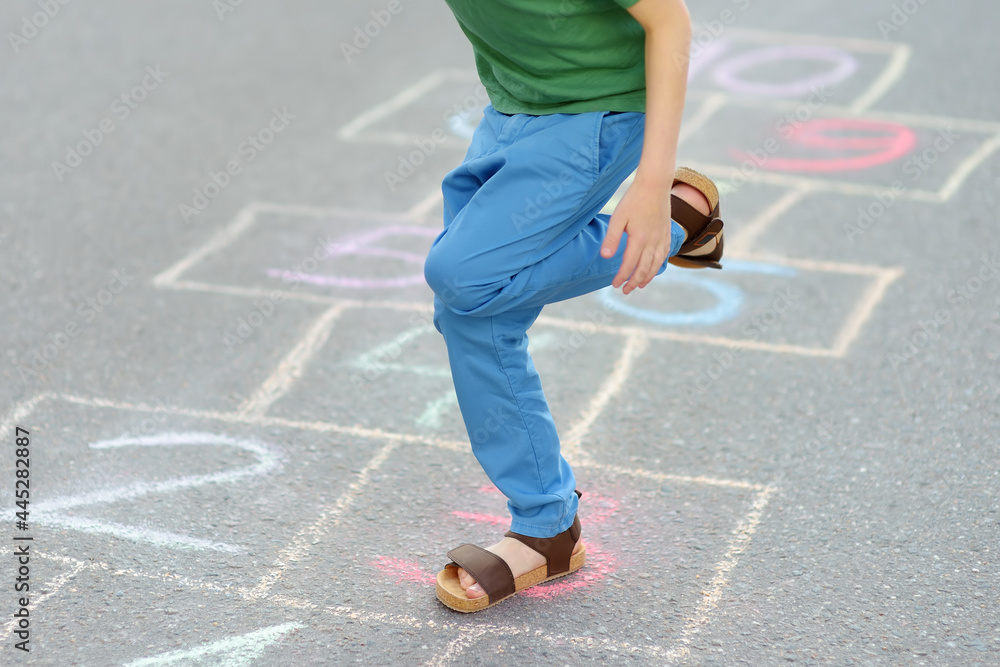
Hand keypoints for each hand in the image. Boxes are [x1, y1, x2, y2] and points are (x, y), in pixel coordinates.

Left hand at [600, 179, 671, 294]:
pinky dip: (659, 265)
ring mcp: (662, 238)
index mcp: (639, 239)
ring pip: (656, 264)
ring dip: (647, 277)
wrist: (655, 185)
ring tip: (640, 285)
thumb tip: (605, 257)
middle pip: (644, 268)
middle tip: (625, 290)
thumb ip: (612, 238)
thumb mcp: (618, 217)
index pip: (629, 264)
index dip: (621, 277)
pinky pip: (665, 254)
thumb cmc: (633, 200)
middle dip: (634, 282)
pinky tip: (654, 268)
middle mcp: (653, 241)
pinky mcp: (667, 233)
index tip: (614, 285)